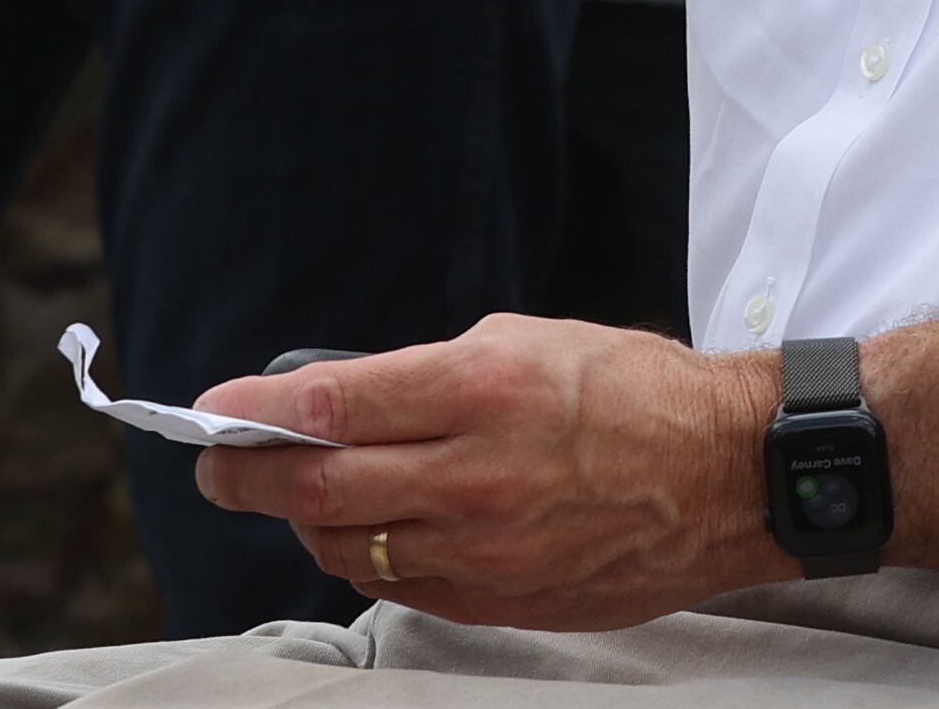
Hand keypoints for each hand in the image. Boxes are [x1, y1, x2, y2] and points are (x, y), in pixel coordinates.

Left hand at [188, 316, 786, 628]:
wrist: (723, 474)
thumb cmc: (635, 390)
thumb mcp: (528, 340)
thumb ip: (429, 375)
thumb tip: (346, 403)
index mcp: (483, 388)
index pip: (331, 405)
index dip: (254, 412)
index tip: (215, 410)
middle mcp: (474, 475)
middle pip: (318, 490)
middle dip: (245, 478)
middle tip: (216, 466)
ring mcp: (485, 549)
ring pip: (349, 548)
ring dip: (304, 522)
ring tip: (297, 496)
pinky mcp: (500, 599)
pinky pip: (401, 586)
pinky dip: (367, 557)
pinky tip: (365, 530)